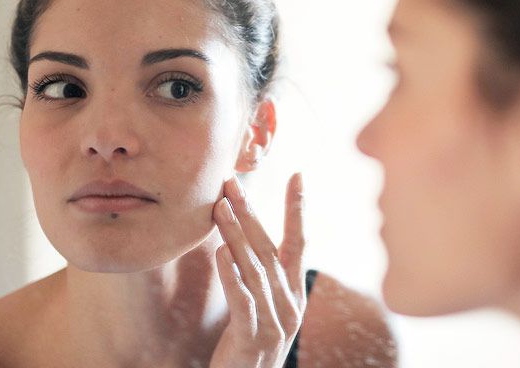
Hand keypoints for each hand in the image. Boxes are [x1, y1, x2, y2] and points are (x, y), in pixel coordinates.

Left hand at [210, 173, 305, 367]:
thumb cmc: (249, 344)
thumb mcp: (261, 306)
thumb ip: (258, 275)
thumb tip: (240, 237)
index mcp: (293, 292)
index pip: (298, 242)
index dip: (297, 209)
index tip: (297, 175)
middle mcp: (290, 303)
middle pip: (269, 248)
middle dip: (251, 212)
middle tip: (232, 182)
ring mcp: (275, 322)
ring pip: (255, 269)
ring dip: (236, 235)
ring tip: (221, 207)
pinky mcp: (254, 340)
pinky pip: (243, 301)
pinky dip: (232, 275)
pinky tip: (221, 252)